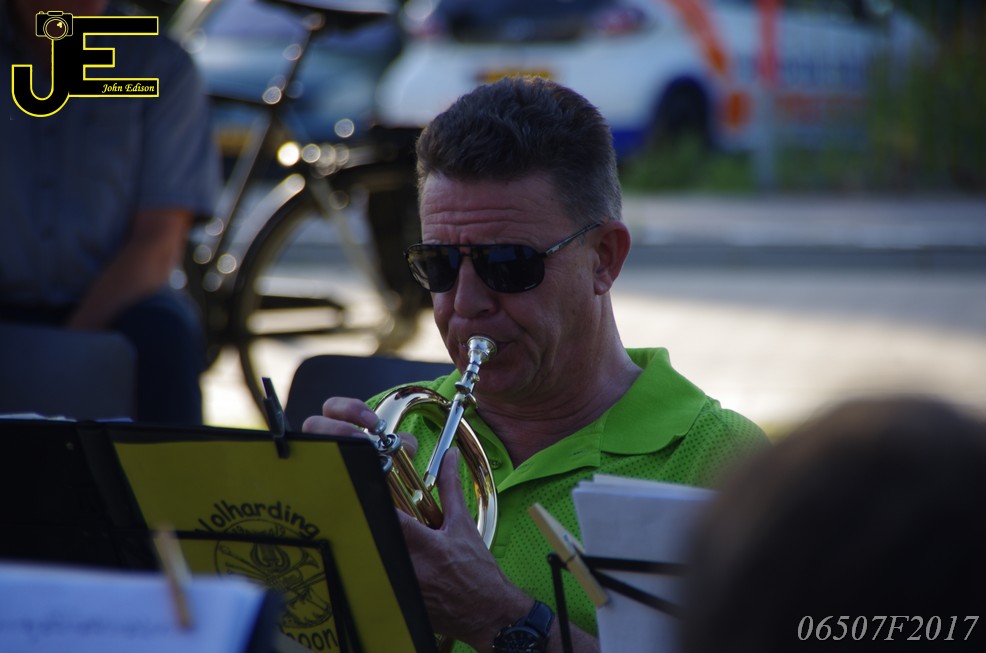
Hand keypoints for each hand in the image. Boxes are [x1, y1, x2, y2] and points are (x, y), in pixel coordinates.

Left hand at [397, 447, 530, 649]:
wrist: (488, 611)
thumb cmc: (478, 570)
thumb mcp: (463, 524)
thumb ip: (451, 488)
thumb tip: (449, 458)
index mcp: (429, 546)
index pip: (394, 521)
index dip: (381, 505)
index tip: (376, 494)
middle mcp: (414, 568)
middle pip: (380, 541)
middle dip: (377, 526)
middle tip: (380, 518)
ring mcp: (406, 588)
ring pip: (378, 562)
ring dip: (380, 548)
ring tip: (390, 542)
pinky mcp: (403, 602)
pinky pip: (384, 581)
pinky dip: (385, 570)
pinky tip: (396, 564)